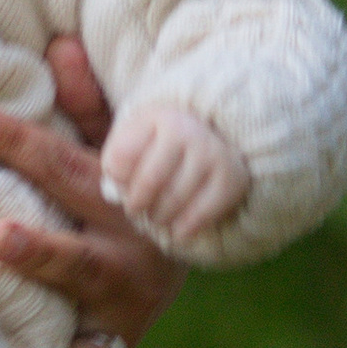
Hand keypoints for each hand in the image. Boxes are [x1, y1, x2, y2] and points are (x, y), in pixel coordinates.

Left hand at [0, 35, 185, 347]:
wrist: (196, 248)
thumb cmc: (132, 182)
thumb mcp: (121, 139)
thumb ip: (88, 100)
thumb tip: (56, 43)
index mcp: (121, 193)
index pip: (61, 162)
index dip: (12, 140)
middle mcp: (128, 248)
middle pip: (76, 242)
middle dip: (34, 241)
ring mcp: (123, 304)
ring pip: (84, 302)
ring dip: (48, 310)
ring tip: (9, 317)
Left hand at [102, 100, 248, 243]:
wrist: (212, 142)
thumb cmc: (160, 145)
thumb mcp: (134, 139)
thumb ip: (116, 162)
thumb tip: (114, 192)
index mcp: (159, 117)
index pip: (122, 158)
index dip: (117, 179)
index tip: (121, 185)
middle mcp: (189, 131)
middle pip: (149, 182)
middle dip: (136, 203)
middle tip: (135, 209)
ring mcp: (213, 155)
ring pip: (173, 202)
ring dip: (158, 217)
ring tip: (156, 216)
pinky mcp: (232, 180)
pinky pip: (198, 217)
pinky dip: (182, 230)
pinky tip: (175, 230)